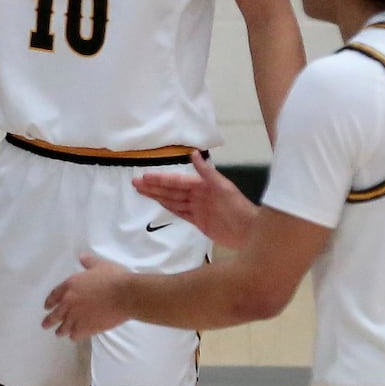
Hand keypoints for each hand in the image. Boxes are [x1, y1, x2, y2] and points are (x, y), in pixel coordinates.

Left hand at [41, 254, 130, 339]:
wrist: (125, 295)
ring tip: (59, 333)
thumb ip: (88, 262)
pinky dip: (74, 336)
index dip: (50, 302)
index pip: (54, 296)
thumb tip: (82, 257)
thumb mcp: (100, 265)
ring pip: (63, 327)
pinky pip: (75, 335)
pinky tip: (75, 337)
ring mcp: (76, 317)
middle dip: (49, 320)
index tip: (47, 307)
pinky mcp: (86, 329)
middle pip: (55, 314)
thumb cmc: (113, 278)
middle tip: (45, 325)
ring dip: (61, 330)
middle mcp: (69, 302)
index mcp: (69, 286)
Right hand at [132, 151, 256, 249]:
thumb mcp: (222, 187)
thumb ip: (206, 172)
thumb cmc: (238, 208)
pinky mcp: (198, 222)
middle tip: (135, 182)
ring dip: (157, 195)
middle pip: (170, 190)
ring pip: (172, 200)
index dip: (160, 179)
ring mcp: (196, 209)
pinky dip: (168, 207)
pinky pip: (179, 212)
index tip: (144, 176)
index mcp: (202, 186)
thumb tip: (193, 153)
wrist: (249, 232)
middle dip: (153, 186)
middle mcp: (197, 195)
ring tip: (141, 191)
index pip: (176, 181)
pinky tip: (158, 203)